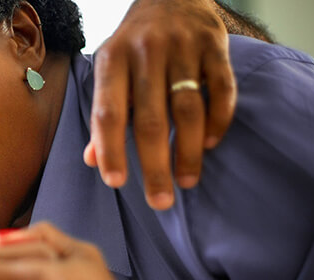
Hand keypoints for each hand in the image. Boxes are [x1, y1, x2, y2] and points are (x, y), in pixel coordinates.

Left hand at [86, 0, 236, 209]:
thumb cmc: (134, 43)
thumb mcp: (110, 69)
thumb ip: (104, 112)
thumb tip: (91, 160)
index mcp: (112, 59)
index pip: (108, 111)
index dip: (110, 148)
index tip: (115, 183)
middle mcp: (146, 52)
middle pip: (149, 119)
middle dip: (154, 165)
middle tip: (160, 201)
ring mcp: (183, 47)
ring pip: (187, 110)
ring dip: (187, 152)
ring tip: (186, 181)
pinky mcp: (216, 46)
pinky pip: (221, 90)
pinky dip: (218, 122)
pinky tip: (210, 146)